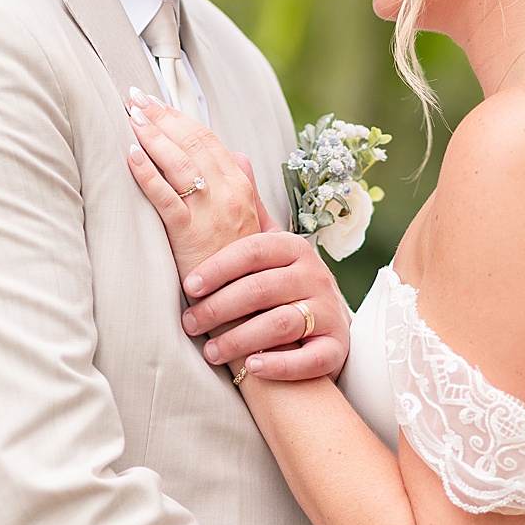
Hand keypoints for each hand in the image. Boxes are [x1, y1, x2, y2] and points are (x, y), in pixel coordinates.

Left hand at [123, 91, 262, 278]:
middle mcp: (229, 193)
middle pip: (193, 144)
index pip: (209, 141)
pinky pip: (166, 197)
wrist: (249, 304)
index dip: (182, 119)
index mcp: (242, 187)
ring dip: (153, 136)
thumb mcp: (255, 220)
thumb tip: (240, 156)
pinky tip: (132, 156)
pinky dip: (147, 174)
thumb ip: (247, 187)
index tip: (159, 103)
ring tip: (131, 117)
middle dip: (162, 118)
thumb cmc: (244, 265)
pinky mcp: (190, 232)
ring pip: (179, 163)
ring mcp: (211, 212)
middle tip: (136, 99)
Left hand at [180, 229, 351, 381]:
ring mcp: (328, 312)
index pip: (253, 251)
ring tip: (210, 353)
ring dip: (240, 340)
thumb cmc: (282, 287)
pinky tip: (253, 368)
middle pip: (261, 289)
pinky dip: (280, 365)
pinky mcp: (336, 347)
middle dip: (219, 309)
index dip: (219, 268)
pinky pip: (309, 358)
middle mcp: (315, 276)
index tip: (188, 285)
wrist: (323, 329)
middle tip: (189, 324)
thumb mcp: (270, 249)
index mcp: (294, 249)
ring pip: (280, 324)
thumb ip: (250, 212)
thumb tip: (236, 156)